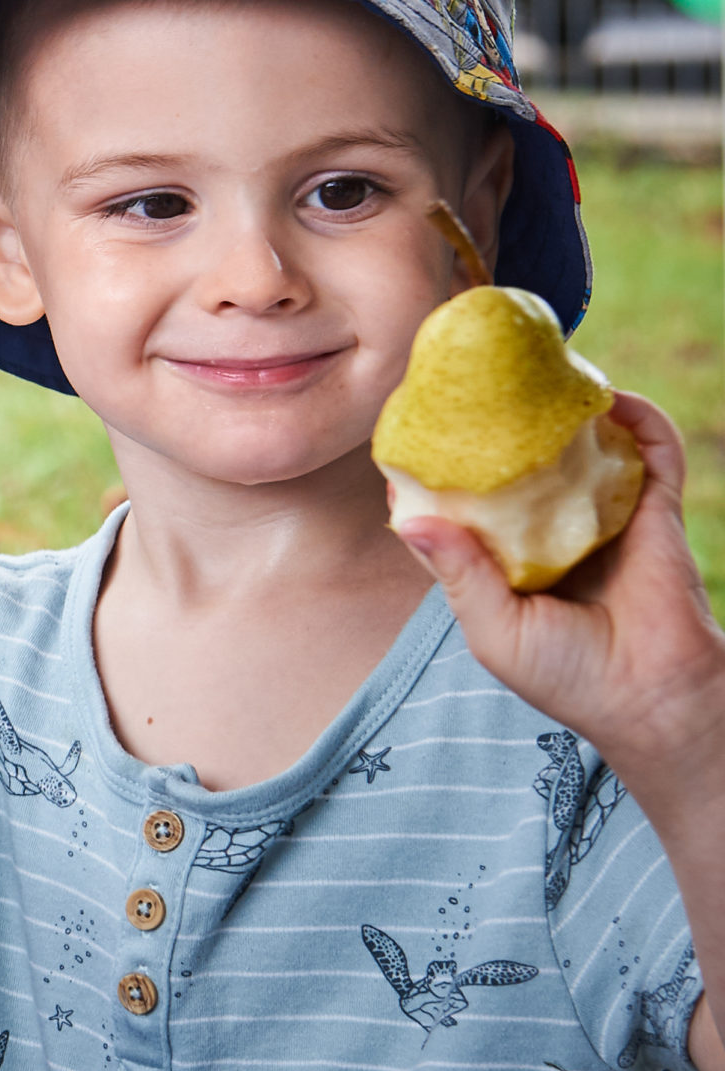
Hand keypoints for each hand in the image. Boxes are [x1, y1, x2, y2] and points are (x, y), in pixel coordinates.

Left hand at [398, 392, 724, 782]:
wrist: (656, 698)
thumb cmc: (570, 676)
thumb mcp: (495, 630)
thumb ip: (460, 574)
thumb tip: (413, 519)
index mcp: (507, 556)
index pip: (467, 498)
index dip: (442, 465)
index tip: (417, 427)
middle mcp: (551, 527)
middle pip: (522, 459)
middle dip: (503, 421)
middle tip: (478, 379)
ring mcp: (603, 513)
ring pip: (584, 445)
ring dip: (568, 408)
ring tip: (540, 372)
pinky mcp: (654, 509)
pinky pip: (652, 452)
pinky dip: (638, 418)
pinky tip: (612, 396)